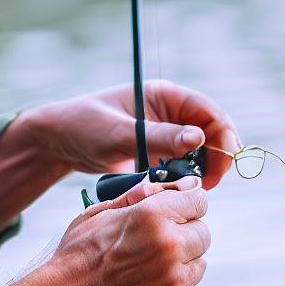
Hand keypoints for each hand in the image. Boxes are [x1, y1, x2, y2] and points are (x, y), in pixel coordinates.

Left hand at [27, 79, 240, 188]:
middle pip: (211, 133)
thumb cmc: (84, 126)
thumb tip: (198, 138)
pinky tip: (177, 190)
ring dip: (202, 170)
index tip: (226, 159)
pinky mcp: (157, 153)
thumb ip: (157, 137)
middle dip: (217, 157)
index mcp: (164, 95)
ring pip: (200, 153)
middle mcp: (169, 112)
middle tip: (209, 184)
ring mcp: (165, 134)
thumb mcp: (119, 133)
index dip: (223, 134)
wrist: (58, 142)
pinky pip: (182, 166)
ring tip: (192, 189)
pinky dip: (185, 178)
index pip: (208, 111)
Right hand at [56, 176, 209, 285]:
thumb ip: (144, 194)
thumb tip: (181, 184)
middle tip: (157, 239)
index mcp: (153, 215)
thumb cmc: (83, 249)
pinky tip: (149, 282)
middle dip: (184, 232)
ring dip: (181, 260)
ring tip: (149, 264)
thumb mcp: (105, 209)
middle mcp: (170, 245)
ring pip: (199, 261)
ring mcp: (175, 278)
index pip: (199, 200)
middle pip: (203, 232)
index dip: (187, 202)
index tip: (180, 208)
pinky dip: (175, 285)